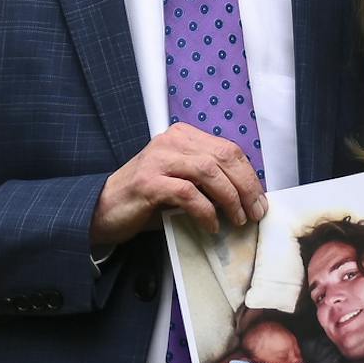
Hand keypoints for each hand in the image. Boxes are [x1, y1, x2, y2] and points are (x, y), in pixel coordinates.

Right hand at [91, 123, 267, 246]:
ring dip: (230, 198)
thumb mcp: (181, 182)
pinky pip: (188, 193)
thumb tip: (246, 198)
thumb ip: (208, 182)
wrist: (103, 210)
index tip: (260, 200)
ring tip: (238, 219)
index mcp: (183, 137)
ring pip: (208, 171)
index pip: (228, 149)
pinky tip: (211, 225)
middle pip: (223, 157)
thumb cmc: (146, 199)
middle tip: (255, 212)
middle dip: (246, 187)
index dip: (249, 175)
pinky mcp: (149, 182)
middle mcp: (171, 141)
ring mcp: (159, 159)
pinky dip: (205, 211)